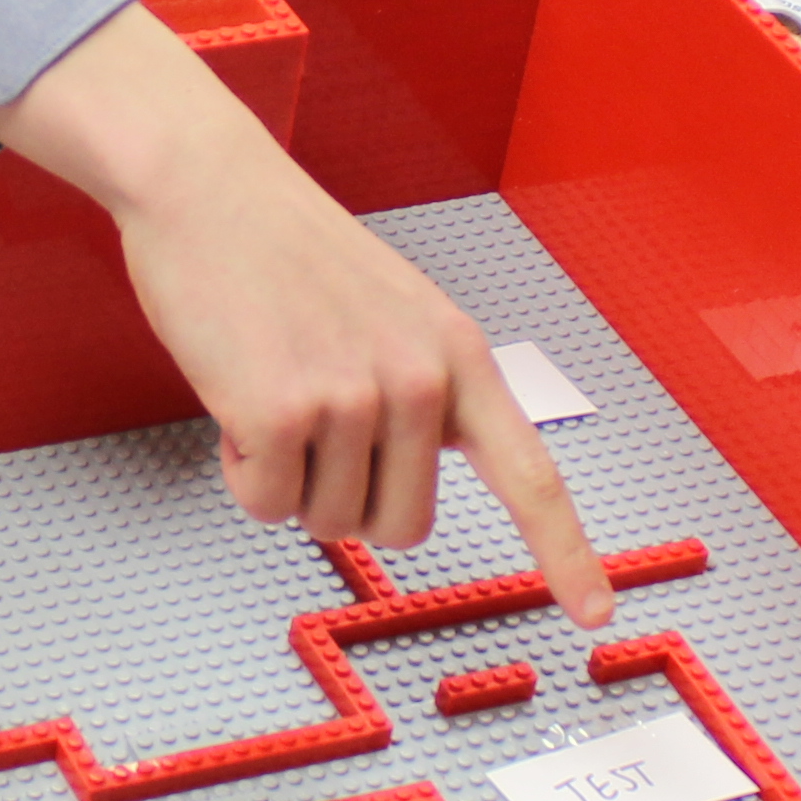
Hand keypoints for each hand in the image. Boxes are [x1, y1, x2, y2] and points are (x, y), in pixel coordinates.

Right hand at [0, 7, 614, 630]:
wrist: (207, 186)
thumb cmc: (287, 249)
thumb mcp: (394, 311)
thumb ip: (424, 392)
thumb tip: (413, 483)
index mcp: (458, 354)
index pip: (530, 475)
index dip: (566, 554)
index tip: (594, 614)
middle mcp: (418, 379)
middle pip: (401, 527)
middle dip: (347, 498)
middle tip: (312, 424)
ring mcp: (351, 397)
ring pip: (326, 521)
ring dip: (286, 477)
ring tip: (272, 387)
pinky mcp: (279, 412)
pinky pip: (264, 505)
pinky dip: (240, 469)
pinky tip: (235, 395)